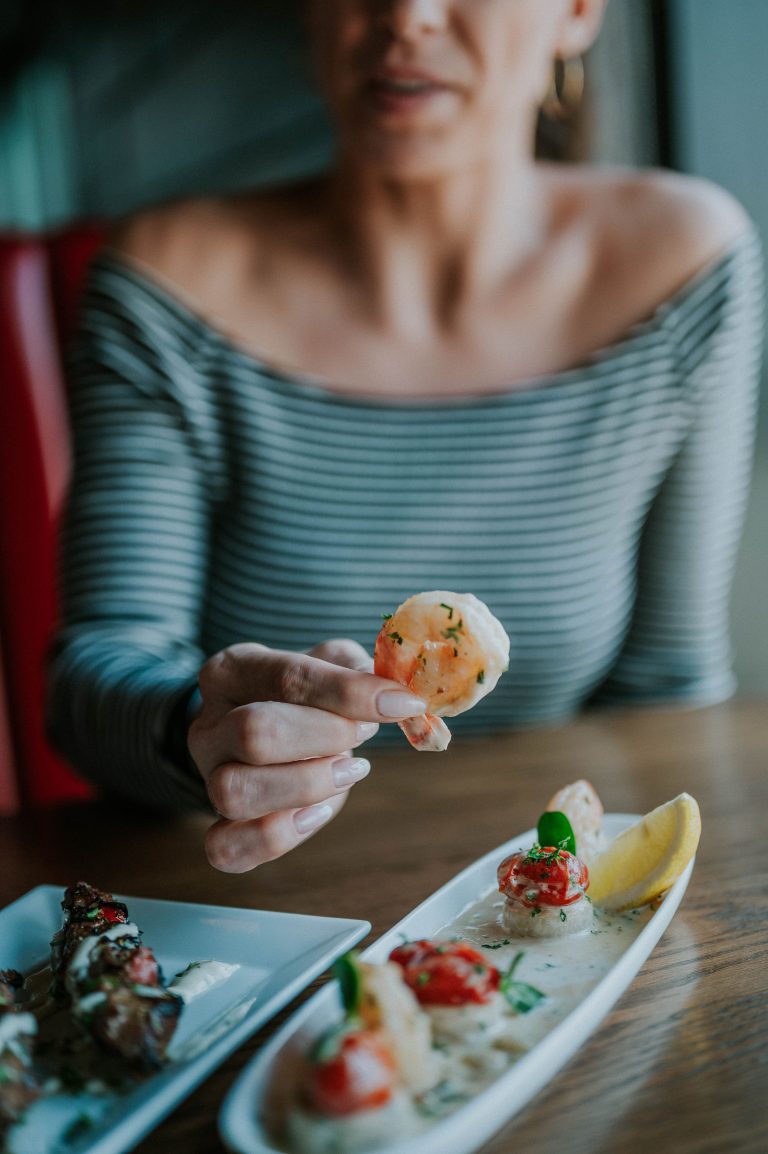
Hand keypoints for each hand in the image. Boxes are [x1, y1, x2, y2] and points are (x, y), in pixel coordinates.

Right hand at [188, 639, 425, 872]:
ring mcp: (208, 778)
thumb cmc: (305, 696)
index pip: (285, 677)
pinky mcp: (214, 827)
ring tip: (348, 770)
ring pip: (235, 792)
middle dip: (325, 736)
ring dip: (305, 785)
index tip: (401, 702)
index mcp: (232, 671)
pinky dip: (276, 837)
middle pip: (254, 733)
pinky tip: (316, 813)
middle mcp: (208, 724)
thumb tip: (391, 692)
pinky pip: (226, 847)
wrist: (271, 729)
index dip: (348, 692)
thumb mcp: (331, 663)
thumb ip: (358, 669)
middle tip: (363, 732)